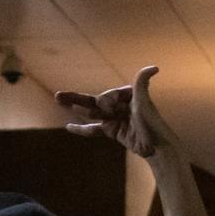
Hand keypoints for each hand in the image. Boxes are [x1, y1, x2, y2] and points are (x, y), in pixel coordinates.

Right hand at [57, 66, 178, 158]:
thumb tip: (153, 67)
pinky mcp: (112, 130)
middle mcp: (119, 105)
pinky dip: (81, 128)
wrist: (156, 147)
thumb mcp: (144, 103)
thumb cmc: (152, 124)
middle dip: (76, 98)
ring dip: (75, 107)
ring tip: (58, 100)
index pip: (108, 97)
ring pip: (91, 113)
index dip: (108, 102)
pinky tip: (69, 126)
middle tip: (59, 95)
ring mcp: (114, 118)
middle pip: (94, 101)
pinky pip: (94, 129)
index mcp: (127, 95)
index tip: (115, 109)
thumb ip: (142, 84)